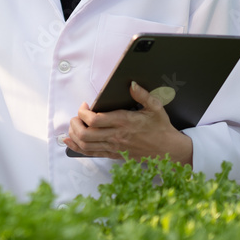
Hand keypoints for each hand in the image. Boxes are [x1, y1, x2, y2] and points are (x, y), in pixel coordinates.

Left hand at [64, 81, 192, 163]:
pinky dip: (77, 147)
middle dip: (75, 122)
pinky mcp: (114, 154)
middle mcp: (116, 136)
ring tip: (75, 124)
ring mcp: (114, 147)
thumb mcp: (155, 108)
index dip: (83, 112)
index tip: (85, 105)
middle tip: (77, 115)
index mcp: (124, 122)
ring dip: (74, 134)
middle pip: (85, 133)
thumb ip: (143, 95)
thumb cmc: (161, 128)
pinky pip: (91, 153)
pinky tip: (70, 141)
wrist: (169, 150)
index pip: (94, 120)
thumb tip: (132, 84)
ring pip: (86, 144)